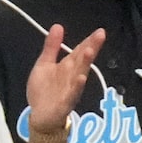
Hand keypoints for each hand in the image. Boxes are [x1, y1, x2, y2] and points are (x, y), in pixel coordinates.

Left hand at [24, 22, 106, 136]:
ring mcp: (70, 89)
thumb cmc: (44, 90)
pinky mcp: (65, 102)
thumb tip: (58, 26)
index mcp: (68, 66)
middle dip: (91, 48)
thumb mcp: (44, 64)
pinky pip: (72, 94)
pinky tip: (81, 78)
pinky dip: (77, 86)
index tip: (100, 31)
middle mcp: (72, 76)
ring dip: (85, 64)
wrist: (40, 116)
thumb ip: (52, 46)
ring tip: (89, 51)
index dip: (89, 40)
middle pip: (82, 60)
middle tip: (100, 35)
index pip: (80, 51)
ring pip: (79, 74)